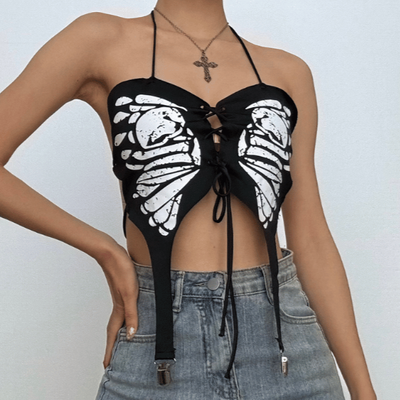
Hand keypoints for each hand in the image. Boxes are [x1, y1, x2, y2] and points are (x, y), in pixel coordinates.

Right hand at [95, 240, 139, 368]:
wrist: (111, 253)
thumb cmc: (120, 271)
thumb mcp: (129, 294)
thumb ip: (131, 314)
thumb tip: (131, 335)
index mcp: (119, 308)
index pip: (114, 334)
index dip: (111, 350)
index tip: (107, 365)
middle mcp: (118, 304)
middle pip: (115, 329)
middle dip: (114, 344)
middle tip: (113, 358)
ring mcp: (120, 296)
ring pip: (120, 318)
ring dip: (120, 330)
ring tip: (123, 340)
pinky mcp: (123, 288)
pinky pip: (124, 308)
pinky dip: (127, 315)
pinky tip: (132, 313)